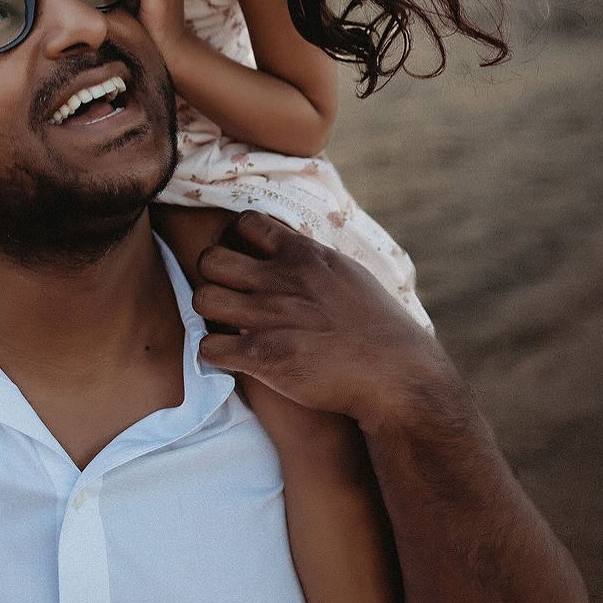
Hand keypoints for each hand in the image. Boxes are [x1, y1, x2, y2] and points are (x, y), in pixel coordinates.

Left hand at [195, 212, 454, 434]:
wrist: (398, 378)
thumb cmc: (380, 329)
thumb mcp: (350, 275)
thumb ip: (315, 261)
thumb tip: (295, 249)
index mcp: (304, 256)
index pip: (246, 223)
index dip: (236, 241)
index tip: (244, 260)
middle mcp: (282, 280)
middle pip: (212, 259)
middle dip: (213, 277)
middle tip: (226, 294)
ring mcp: (270, 317)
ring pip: (203, 299)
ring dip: (209, 315)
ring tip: (224, 326)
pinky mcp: (263, 356)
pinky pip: (208, 347)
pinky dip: (213, 354)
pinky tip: (230, 358)